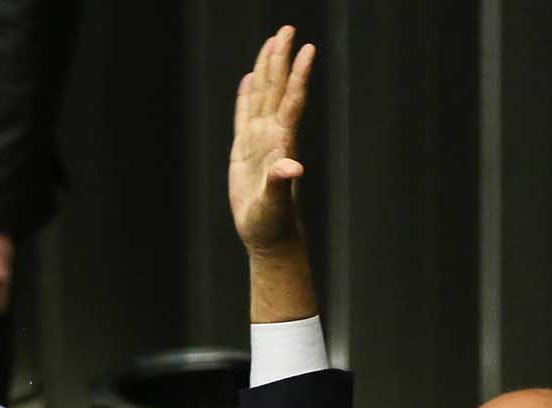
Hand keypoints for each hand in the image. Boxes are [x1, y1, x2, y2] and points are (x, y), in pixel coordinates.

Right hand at [228, 26, 315, 256]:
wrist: (267, 235)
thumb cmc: (273, 222)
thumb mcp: (276, 203)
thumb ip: (281, 183)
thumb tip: (292, 167)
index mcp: (282, 143)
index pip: (292, 100)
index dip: (299, 74)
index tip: (307, 48)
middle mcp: (272, 135)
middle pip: (277, 88)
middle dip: (281, 58)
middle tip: (287, 28)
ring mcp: (258, 141)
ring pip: (262, 96)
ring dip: (266, 69)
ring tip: (271, 42)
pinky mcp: (244, 150)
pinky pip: (244, 115)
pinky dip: (246, 95)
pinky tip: (249, 79)